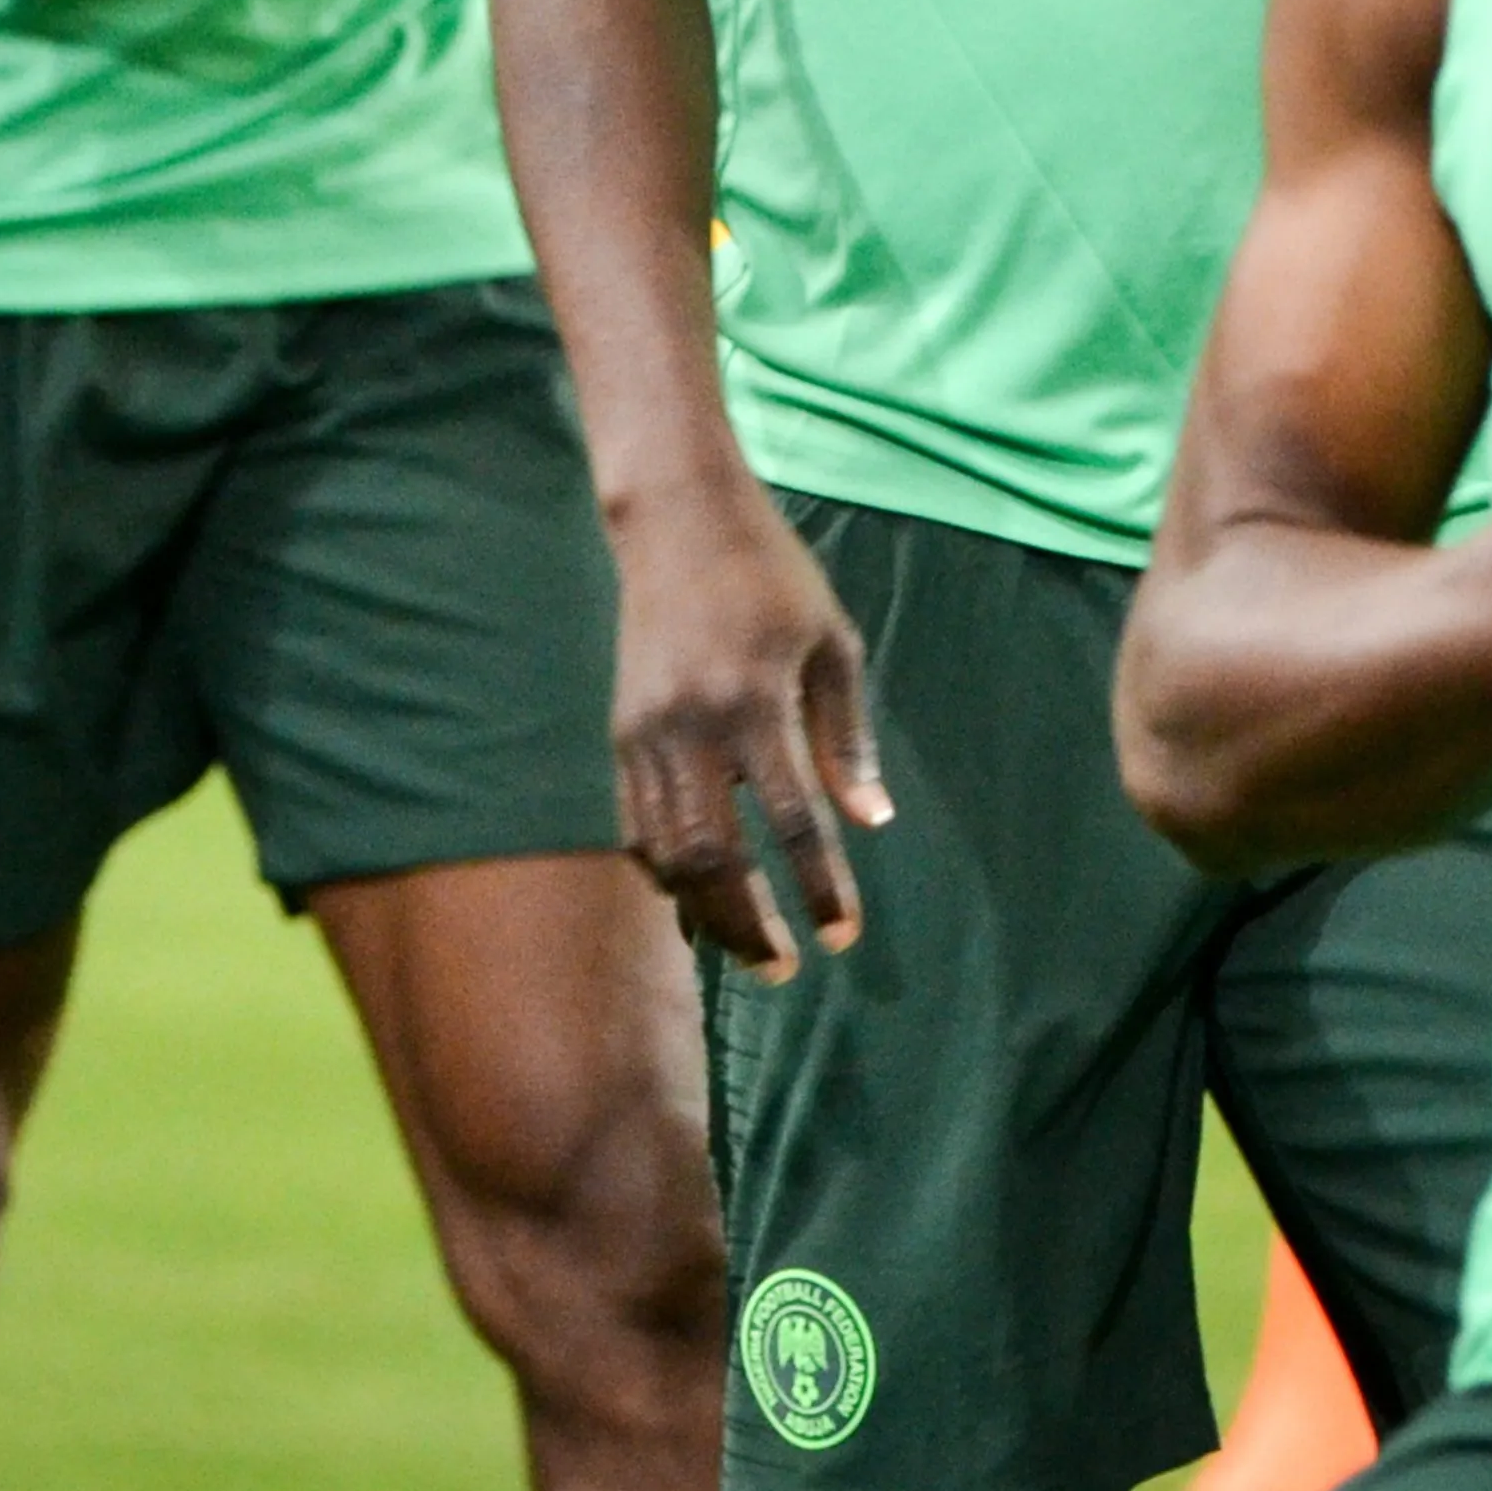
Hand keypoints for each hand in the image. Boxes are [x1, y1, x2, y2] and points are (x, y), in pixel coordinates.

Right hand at [607, 472, 891, 978]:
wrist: (677, 522)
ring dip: (704, 911)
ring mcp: (646, 733)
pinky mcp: (620, 732)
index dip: (820, 888)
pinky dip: (664, 871)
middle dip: (748, 924)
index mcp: (756, 701)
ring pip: (665, 852)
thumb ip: (847, 738)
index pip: (793, 821)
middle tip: (784, 968)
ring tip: (745, 946)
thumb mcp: (832, 644)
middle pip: (713, 857)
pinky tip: (695, 895)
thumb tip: (871, 824)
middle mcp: (693, 726)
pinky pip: (636, 824)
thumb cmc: (772, 576)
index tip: (843, 935)